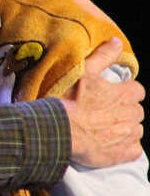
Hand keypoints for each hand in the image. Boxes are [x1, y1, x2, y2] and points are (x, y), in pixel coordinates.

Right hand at [60, 37, 144, 166]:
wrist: (58, 129)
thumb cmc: (68, 99)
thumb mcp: (83, 71)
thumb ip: (103, 56)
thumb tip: (116, 42)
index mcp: (124, 94)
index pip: (137, 90)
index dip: (125, 91)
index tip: (111, 93)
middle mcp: (130, 115)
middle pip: (136, 111)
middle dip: (125, 110)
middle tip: (104, 111)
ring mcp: (127, 135)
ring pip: (136, 130)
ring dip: (125, 128)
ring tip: (104, 126)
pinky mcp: (122, 153)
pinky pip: (133, 150)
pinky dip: (125, 147)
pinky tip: (109, 142)